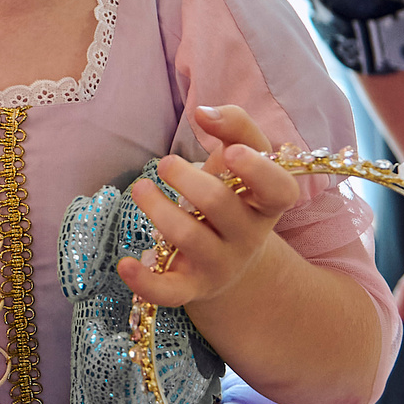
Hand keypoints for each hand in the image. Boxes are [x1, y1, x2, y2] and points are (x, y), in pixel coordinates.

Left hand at [118, 105, 302, 307]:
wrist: (230, 257)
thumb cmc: (232, 196)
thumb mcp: (241, 160)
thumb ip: (234, 126)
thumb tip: (204, 111)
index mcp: (265, 202)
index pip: (279, 190)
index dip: (258, 171)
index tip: (230, 151)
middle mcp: (248, 236)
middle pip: (222, 208)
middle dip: (190, 181)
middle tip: (166, 163)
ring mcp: (220, 264)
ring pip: (190, 239)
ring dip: (159, 210)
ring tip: (140, 188)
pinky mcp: (191, 287)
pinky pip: (170, 292)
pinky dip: (146, 281)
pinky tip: (124, 263)